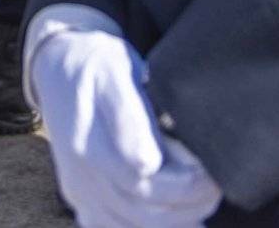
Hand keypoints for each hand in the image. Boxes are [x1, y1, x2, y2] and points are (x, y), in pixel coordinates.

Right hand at [26, 6, 222, 227]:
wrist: (60, 69)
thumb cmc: (98, 67)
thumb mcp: (115, 72)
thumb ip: (129, 117)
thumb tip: (147, 164)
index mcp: (87, 144)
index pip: (144, 182)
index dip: (186, 185)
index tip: (214, 172)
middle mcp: (80, 176)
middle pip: (142, 212)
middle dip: (189, 206)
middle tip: (218, 188)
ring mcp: (79, 192)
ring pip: (132, 226)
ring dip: (175, 221)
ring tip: (204, 202)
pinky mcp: (82, 201)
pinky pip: (115, 227)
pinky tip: (178, 219)